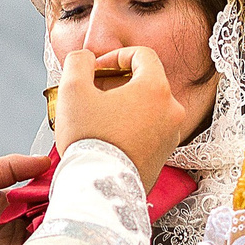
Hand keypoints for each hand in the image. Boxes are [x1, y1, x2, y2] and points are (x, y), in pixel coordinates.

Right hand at [54, 45, 187, 188]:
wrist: (100, 189)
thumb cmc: (88, 138)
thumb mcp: (73, 90)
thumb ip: (79, 62)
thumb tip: (86, 59)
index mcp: (156, 88)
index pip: (142, 55)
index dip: (115, 56)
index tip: (96, 69)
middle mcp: (172, 110)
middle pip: (146, 82)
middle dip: (117, 83)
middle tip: (92, 94)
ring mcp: (171, 136)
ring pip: (148, 108)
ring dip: (124, 106)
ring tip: (97, 118)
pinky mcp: (164, 157)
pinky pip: (148, 132)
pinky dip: (130, 128)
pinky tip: (107, 138)